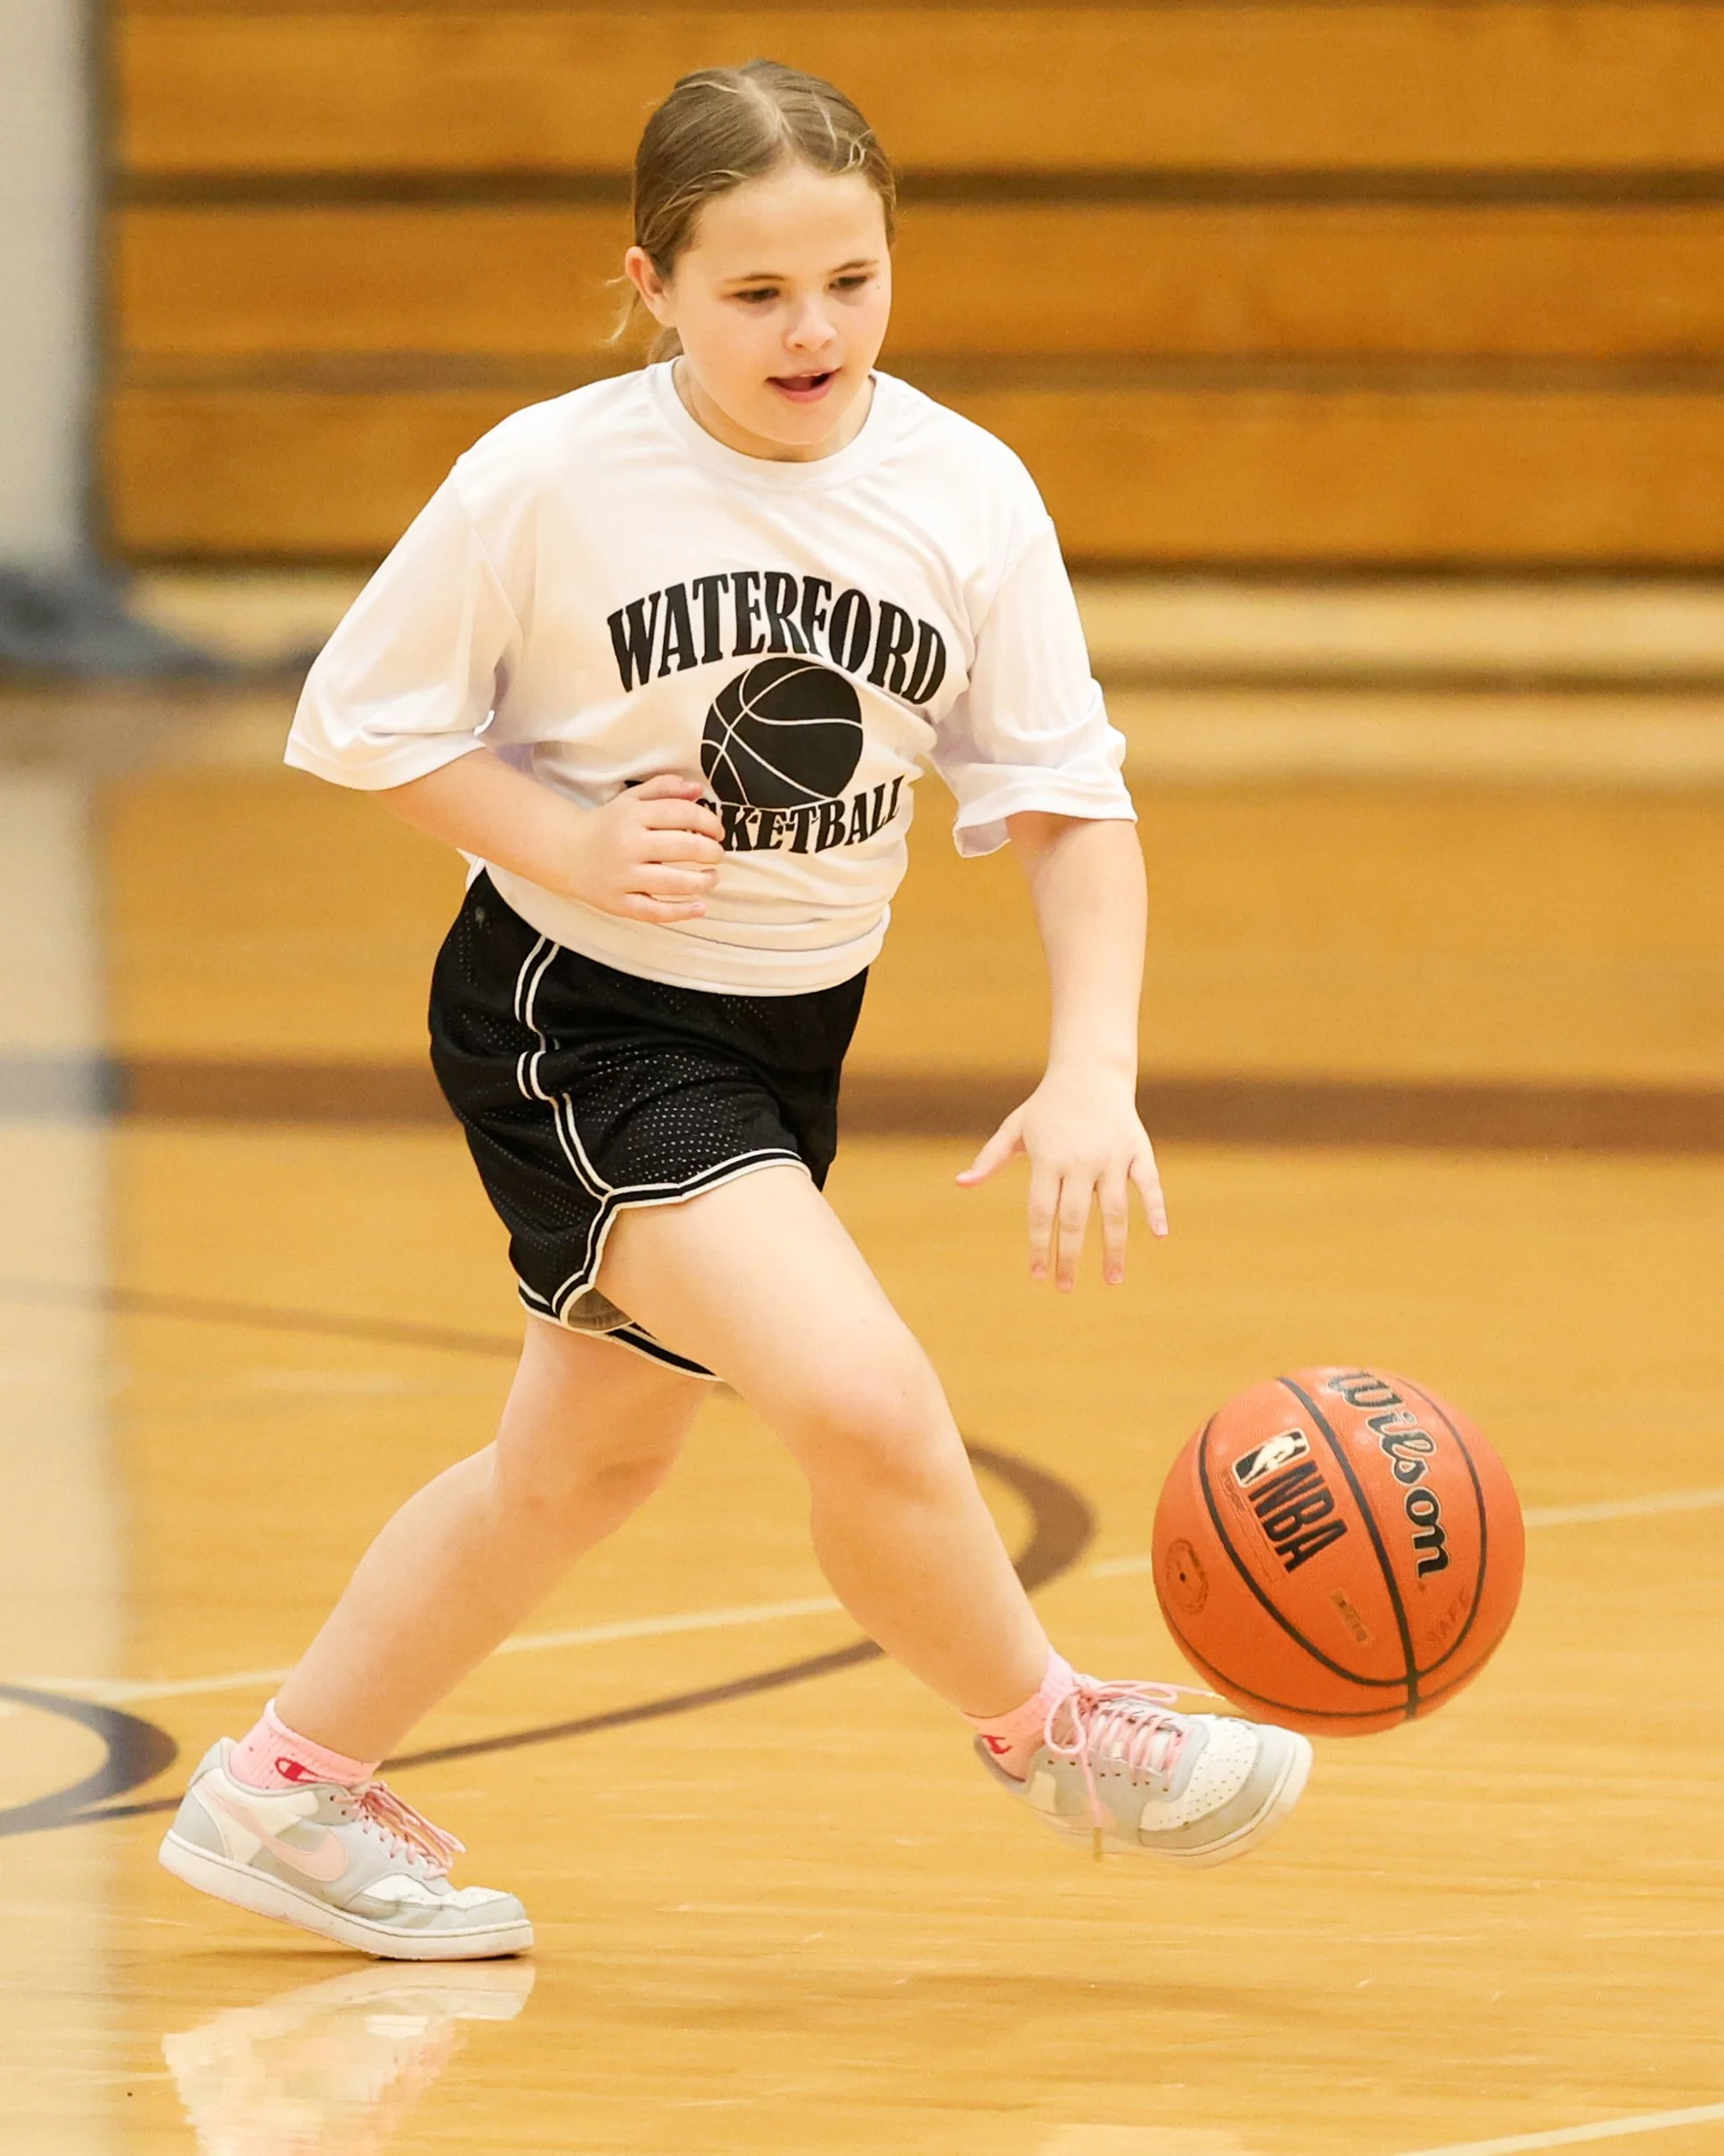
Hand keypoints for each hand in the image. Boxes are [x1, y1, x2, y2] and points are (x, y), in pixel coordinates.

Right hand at [563, 775, 724, 923]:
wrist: (565, 852)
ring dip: (702, 881)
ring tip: (713, 877)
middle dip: (710, 851)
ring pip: (673, 882)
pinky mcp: (618, 903)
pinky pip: (655, 911)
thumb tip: (698, 789)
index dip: (708, 821)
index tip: (718, 831)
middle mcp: (628, 845)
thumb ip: (664, 789)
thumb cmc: (607, 825)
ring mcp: (622, 877)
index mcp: (632, 816)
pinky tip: (700, 907)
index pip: (681, 814)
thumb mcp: (631, 800)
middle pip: (682, 847)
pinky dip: (681, 912)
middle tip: (717, 854)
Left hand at [956, 1069, 1166, 1289]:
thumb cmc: (1047, 1106)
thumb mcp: (1015, 1128)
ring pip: (1114, 1210)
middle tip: (1065, 1288)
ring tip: (1112, 1280)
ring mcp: (1112, 1156)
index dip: (1038, 1245)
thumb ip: (990, 1158)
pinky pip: (1149, 1184)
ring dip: (1114, 1248)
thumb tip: (959, 1184)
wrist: (1090, 1070)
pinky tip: (1159, 1235)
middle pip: (1074, 1219)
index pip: (1040, 1212)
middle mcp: (1080, 1160)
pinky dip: (1155, 1208)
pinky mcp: (1137, 1149)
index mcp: (1047, 1159)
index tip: (1038, 1275)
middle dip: (1069, 1257)